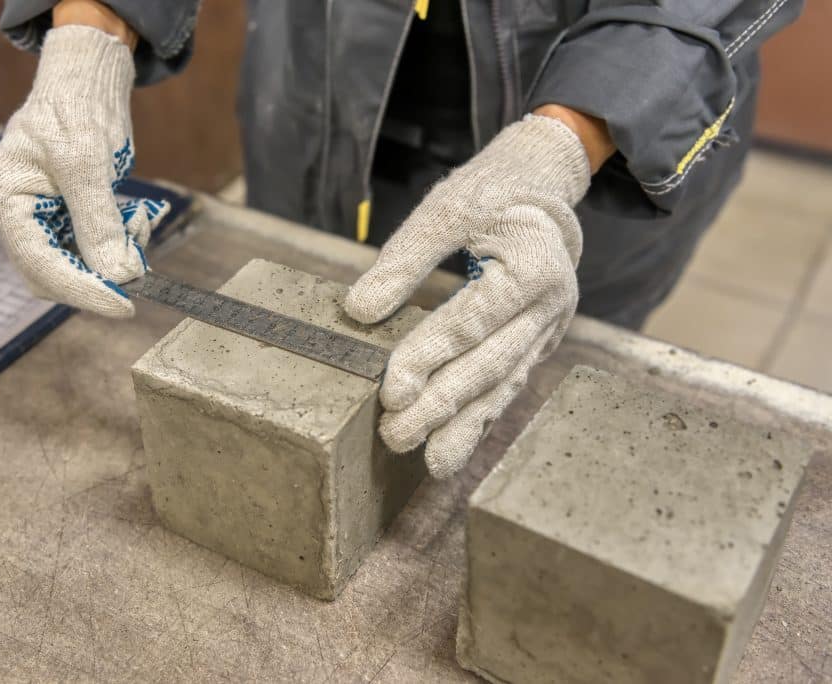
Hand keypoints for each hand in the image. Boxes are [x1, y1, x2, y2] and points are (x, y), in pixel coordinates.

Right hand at [0, 25, 167, 317]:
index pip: (39, 263)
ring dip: (113, 258)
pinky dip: (117, 244)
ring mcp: (35, 219)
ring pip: (74, 266)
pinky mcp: (60, 219)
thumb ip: (99, 223)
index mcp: (3, 198)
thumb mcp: (88, 163)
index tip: (125, 305)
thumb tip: (118, 275)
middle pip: (52, 274)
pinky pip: (87, 249)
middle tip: (140, 264)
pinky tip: (135, 221)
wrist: (84, 83)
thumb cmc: (77, 109)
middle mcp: (12, 214)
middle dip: (99, 275)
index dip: (83, 290)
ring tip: (139, 224)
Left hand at [344, 115, 591, 477]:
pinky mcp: (538, 345)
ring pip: (503, 386)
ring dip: (464, 427)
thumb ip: (402, 259)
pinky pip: (507, 386)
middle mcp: (549, 305)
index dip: (429, 356)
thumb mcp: (446, 209)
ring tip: (430, 461)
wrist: (542, 191)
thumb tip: (359, 310)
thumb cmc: (489, 196)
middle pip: (488, 365)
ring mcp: (548, 330)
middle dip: (441, 406)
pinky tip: (454, 448)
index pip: (470, 321)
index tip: (391, 390)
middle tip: (395, 435)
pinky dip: (480, 419)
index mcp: (531, 265)